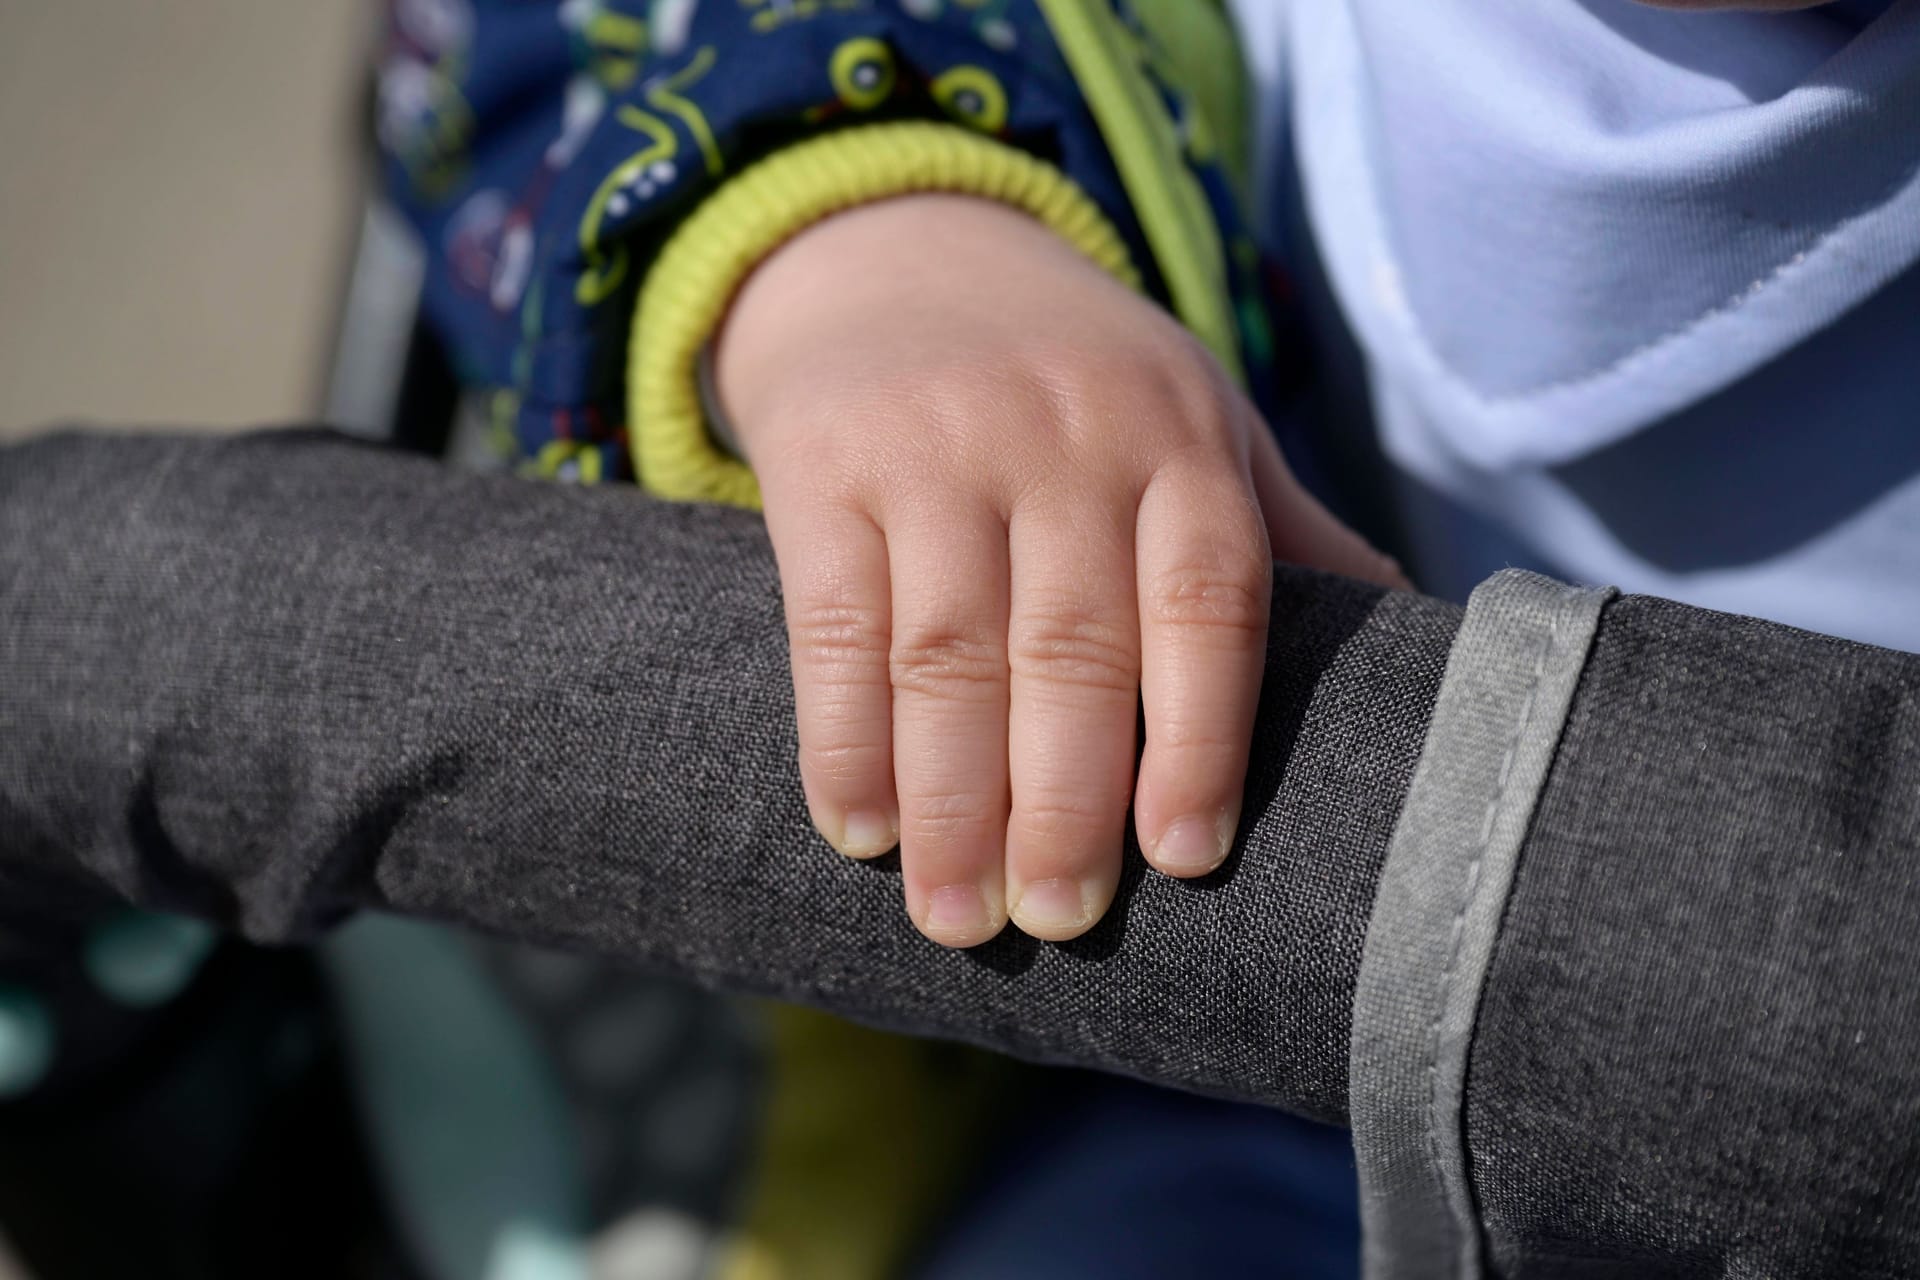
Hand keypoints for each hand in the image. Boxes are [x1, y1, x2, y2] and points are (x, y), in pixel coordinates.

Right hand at [716, 193, 1402, 946]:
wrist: (897, 255)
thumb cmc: (1075, 379)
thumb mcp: (1193, 420)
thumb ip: (1282, 536)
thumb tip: (1422, 658)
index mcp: (1178, 440)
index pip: (1208, 599)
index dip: (1204, 737)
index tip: (1184, 858)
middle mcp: (1064, 437)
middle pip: (1072, 646)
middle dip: (1063, 801)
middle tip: (1056, 920)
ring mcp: (935, 448)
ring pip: (950, 653)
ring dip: (950, 802)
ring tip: (956, 915)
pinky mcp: (823, 466)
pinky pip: (836, 626)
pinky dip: (844, 738)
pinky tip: (859, 829)